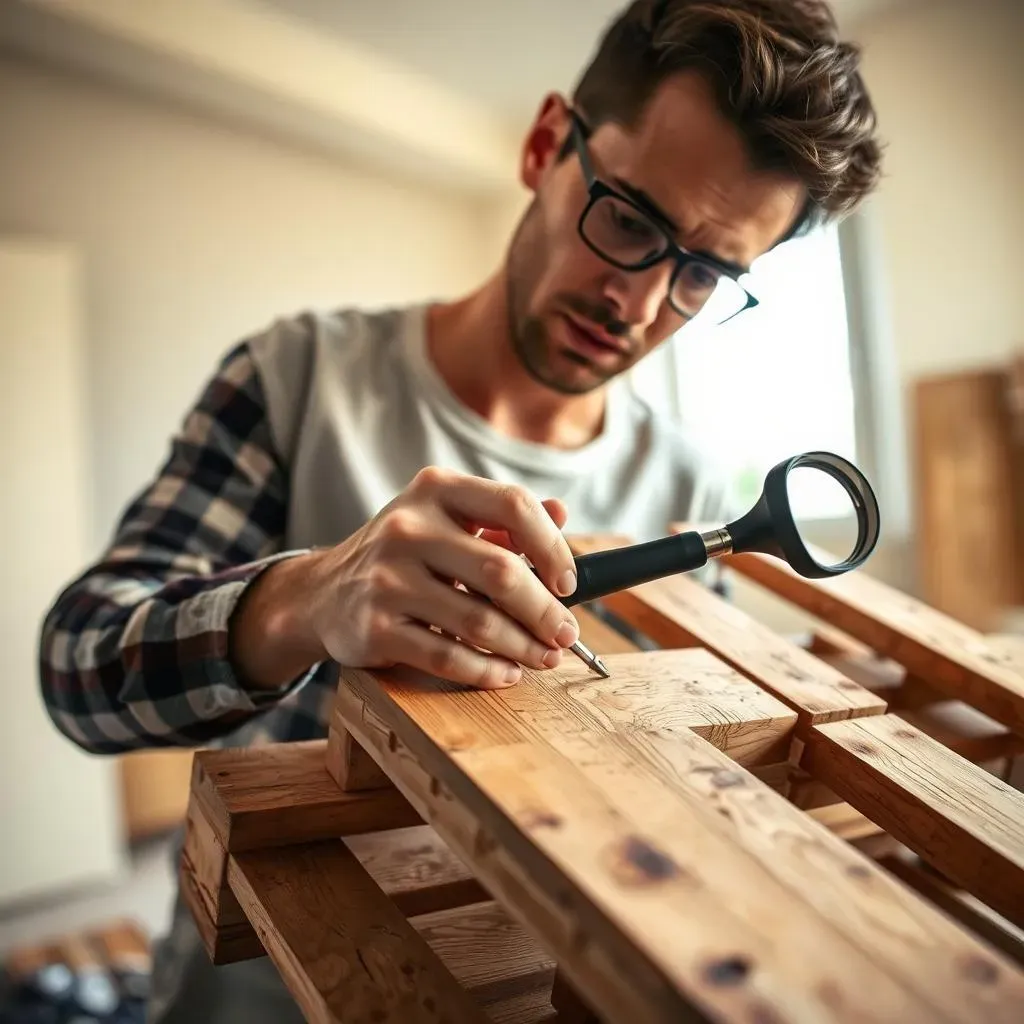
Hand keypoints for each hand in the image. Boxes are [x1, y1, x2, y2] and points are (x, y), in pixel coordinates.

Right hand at [241, 467, 580, 689]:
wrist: (324, 591)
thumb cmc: (403, 555)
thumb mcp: (446, 520)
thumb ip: (501, 519)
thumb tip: (562, 511)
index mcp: (435, 490)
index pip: (513, 505)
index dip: (553, 547)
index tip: (568, 583)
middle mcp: (407, 528)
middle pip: (501, 571)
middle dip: (545, 610)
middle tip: (565, 634)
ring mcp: (387, 578)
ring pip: (478, 621)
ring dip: (523, 647)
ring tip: (544, 657)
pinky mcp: (374, 628)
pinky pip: (446, 657)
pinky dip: (486, 670)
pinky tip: (505, 673)